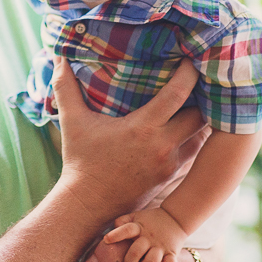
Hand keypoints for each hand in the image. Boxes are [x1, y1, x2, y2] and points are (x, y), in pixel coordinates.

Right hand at [51, 58, 207, 218]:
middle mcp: (163, 146)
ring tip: (202, 100)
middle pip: (201, 114)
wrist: (88, 205)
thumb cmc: (80, 161)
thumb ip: (65, 87)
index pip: (178, 94)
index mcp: (143, 128)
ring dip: (203, 118)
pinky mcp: (171, 176)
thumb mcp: (72, 122)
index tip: (191, 57)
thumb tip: (57, 56)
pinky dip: (194, 137)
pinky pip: (193, 152)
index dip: (189, 73)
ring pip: (202, 135)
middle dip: (205, 96)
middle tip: (203, 79)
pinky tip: (189, 126)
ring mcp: (170, 164)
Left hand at [100, 207, 185, 261]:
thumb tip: (108, 236)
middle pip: (137, 250)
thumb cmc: (148, 221)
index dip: (116, 235)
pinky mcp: (172, 254)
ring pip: (152, 261)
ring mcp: (161, 246)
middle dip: (130, 259)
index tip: (106, 240)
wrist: (174, 218)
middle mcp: (149, 238)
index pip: (127, 229)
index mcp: (139, 228)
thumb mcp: (134, 217)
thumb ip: (121, 223)